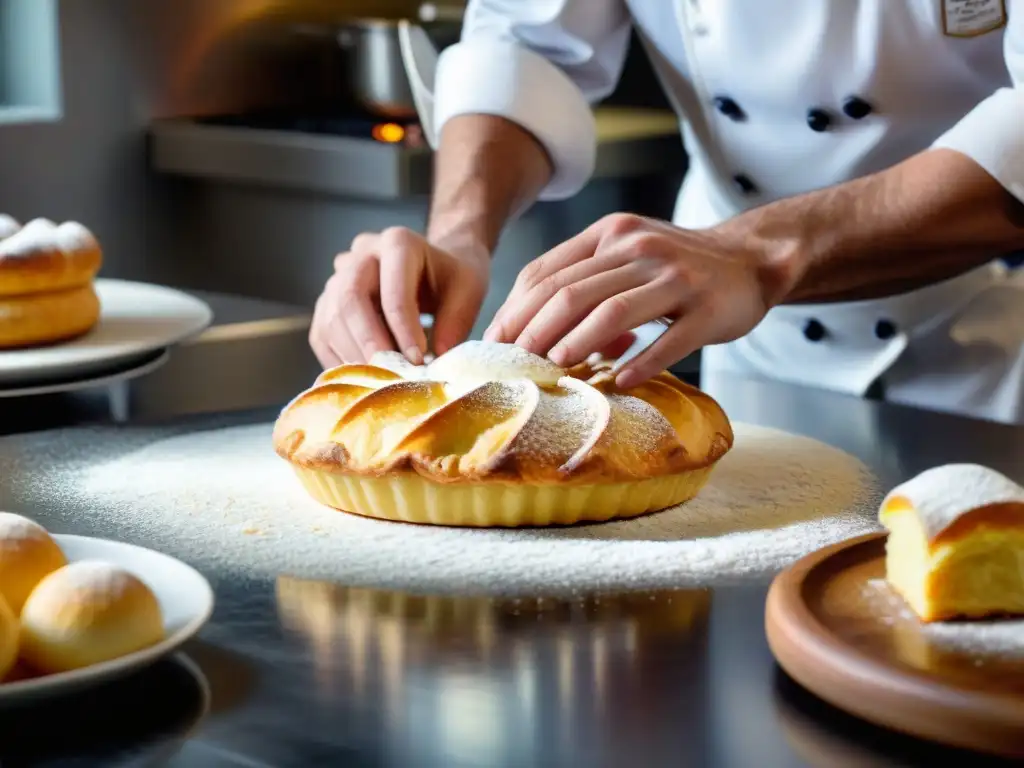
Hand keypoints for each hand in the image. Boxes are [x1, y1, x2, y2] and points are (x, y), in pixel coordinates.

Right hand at [310, 227, 488, 367]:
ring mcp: (339, 276)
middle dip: (369, 343)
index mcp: (398, 243)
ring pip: (330, 318)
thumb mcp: (469, 289)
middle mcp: (362, 253)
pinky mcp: (328, 302)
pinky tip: (362, 378)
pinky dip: (339, 360)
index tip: (418, 361)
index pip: (393, 289)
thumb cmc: (451, 277)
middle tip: (390, 375)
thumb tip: (437, 357)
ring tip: (380, 381)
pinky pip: (322, 334)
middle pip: (349, 298)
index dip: (403, 329)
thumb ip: (457, 319)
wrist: (432, 265)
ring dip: (353, 355)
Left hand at [484, 213, 789, 387]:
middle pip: (573, 292)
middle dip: (536, 330)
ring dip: (578, 342)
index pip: (548, 272)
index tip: (495, 342)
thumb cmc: (675, 268)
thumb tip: (530, 329)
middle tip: (517, 361)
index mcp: (611, 235)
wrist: (751, 260)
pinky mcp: (707, 308)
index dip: (515, 309)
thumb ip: (583, 281)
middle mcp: (640, 248)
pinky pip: (668, 340)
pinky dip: (641, 362)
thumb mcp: (626, 256)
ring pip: (613, 311)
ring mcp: (676, 277)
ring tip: (555, 366)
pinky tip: (620, 381)